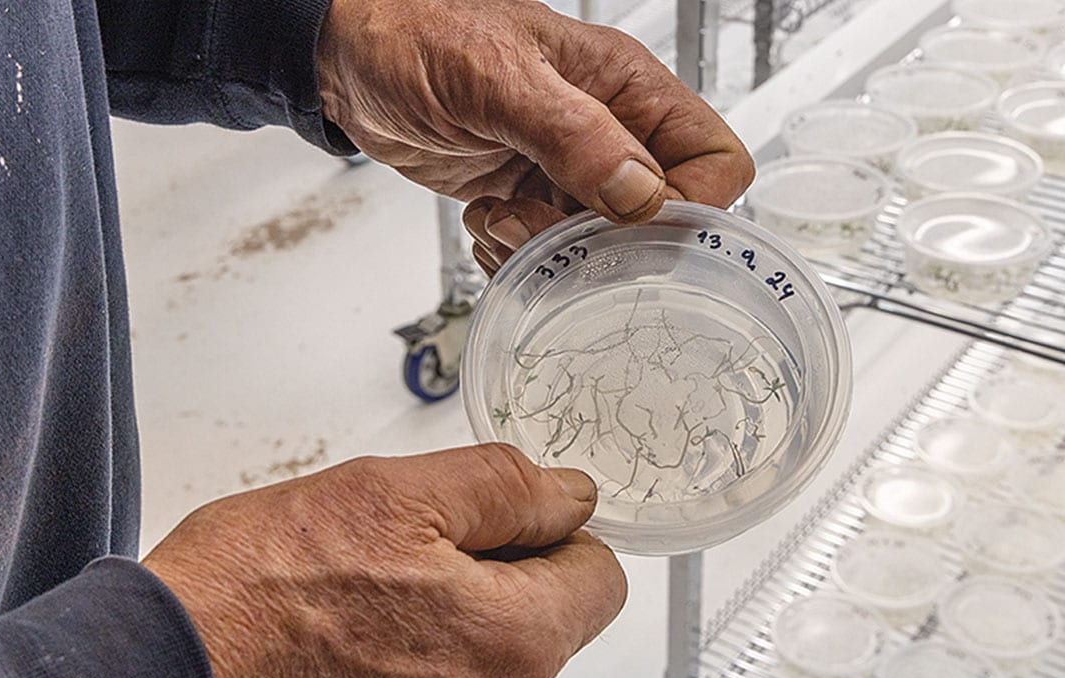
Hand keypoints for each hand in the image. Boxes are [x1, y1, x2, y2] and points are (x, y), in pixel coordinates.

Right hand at [142, 444, 626, 677]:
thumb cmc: (256, 599)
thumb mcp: (392, 495)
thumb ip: (504, 488)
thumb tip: (570, 492)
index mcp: (517, 643)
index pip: (601, 573)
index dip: (551, 524)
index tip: (497, 508)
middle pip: (543, 613)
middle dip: (492, 563)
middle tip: (403, 535)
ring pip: (485, 646)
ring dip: (444, 602)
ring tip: (359, 582)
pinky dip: (405, 648)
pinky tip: (341, 626)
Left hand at [316, 0, 753, 272]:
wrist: (350, 56)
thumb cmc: (419, 35)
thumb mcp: (499, 80)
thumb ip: (575, 135)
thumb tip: (642, 194)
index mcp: (626, 87)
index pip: (714, 161)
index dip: (689, 206)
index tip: (631, 227)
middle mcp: (608, 129)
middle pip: (660, 217)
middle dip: (607, 241)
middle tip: (546, 226)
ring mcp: (568, 167)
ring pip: (604, 244)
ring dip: (555, 253)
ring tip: (505, 219)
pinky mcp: (529, 194)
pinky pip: (553, 251)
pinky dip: (520, 256)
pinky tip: (487, 222)